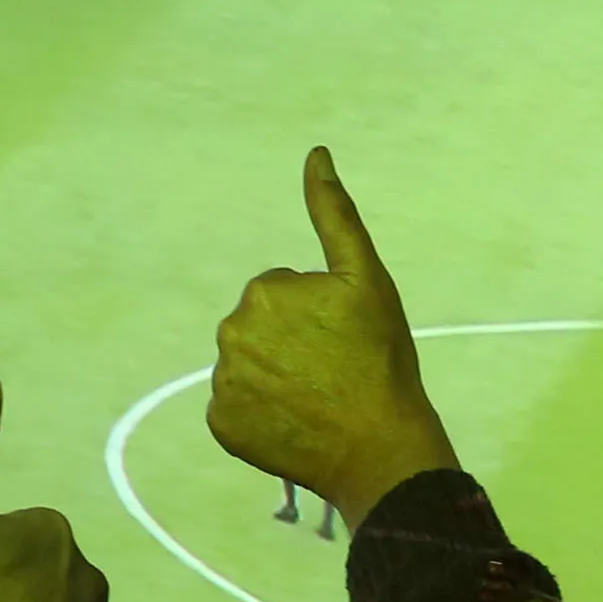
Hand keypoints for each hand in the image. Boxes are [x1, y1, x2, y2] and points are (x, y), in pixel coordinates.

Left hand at [207, 148, 458, 522]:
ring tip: (316, 396)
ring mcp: (224, 383)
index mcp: (263, 292)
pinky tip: (294, 420)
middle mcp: (232, 333)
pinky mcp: (222, 425)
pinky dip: (260, 412)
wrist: (379, 447)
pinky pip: (237, 408)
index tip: (343, 338)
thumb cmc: (380, 359)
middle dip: (290, 341)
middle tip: (331, 368)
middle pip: (260, 327)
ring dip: (275, 375)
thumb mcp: (367, 279)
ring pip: (248, 366)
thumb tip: (316, 154)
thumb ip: (334, 214)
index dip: (318, 312)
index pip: (282, 292)